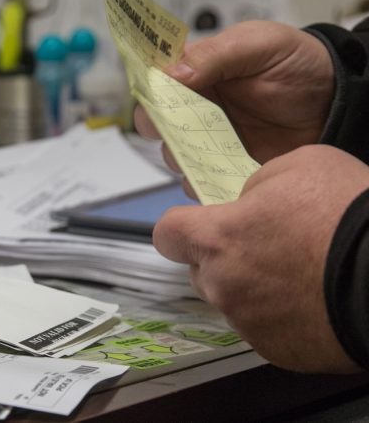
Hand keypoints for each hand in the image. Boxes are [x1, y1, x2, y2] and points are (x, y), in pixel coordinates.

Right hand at [135, 20, 333, 168]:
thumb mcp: (257, 44)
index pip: (155, 82)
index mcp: (194, 72)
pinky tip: (219, 176)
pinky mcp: (225, 167)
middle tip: (180, 129)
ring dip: (181, 159)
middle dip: (160, 129)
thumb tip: (172, 74)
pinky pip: (201, 182)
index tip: (158, 99)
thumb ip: (214, 56)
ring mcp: (208, 139)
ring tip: (204, 155)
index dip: (149, 91)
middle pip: (156, 123)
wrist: (334, 101)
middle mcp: (194, 107)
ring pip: (174, 155)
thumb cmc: (296, 63)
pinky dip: (203, 184)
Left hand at [152, 145, 368, 372]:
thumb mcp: (300, 165)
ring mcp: (248, 323)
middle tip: (270, 248)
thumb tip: (246, 202)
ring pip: (234, 302)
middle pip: (201, 271)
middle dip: (224, 260)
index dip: (183, 228)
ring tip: (302, 274)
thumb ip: (255, 185)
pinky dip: (283, 319)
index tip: (200, 227)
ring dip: (255, 291)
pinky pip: (266, 331)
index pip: (167, 234)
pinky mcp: (277, 352)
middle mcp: (223, 285)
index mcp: (218, 238)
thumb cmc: (351, 215)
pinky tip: (315, 301)